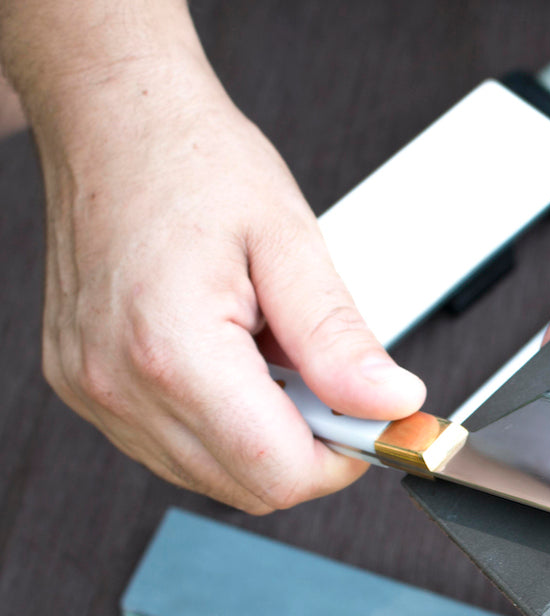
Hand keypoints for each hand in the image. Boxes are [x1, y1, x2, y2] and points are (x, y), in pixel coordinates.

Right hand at [35, 57, 423, 512]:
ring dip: (263, 435)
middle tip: (329, 378)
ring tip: (271, 353)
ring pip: (208, 474)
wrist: (115, 121)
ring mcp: (92, 390)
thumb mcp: (291, 242)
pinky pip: (169, 445)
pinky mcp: (83, 385)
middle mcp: (118, 384)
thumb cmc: (194, 163)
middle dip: (307, 447)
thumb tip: (391, 401)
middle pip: (246, 486)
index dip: (342, 458)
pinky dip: (221, 422)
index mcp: (172, 350)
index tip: (373, 420)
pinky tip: (233, 360)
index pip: (276, 471)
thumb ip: (340, 338)